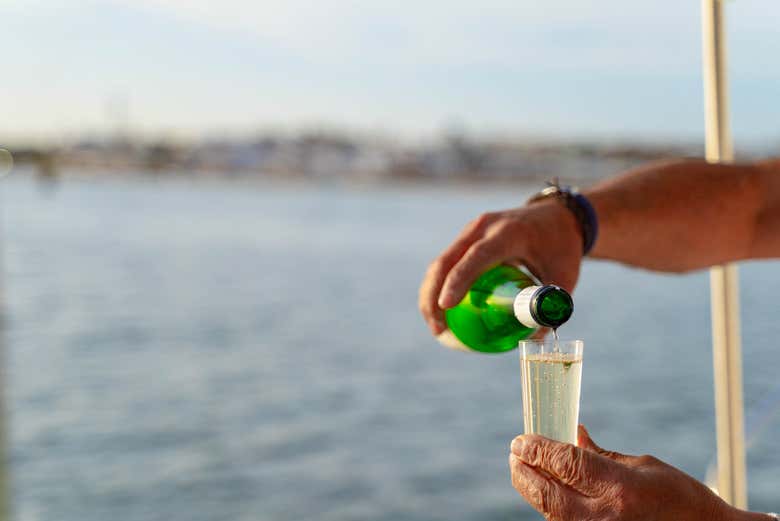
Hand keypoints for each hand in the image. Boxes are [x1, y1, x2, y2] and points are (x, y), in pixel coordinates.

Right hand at [418, 200, 582, 334]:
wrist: (558, 216)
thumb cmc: (562, 247)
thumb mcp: (565, 276)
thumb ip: (551, 306)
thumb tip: (534, 340)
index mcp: (508, 232)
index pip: (476, 256)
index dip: (458, 280)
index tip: (446, 306)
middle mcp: (483, 227)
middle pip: (446, 261)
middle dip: (433, 296)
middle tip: (439, 329)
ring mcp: (471, 231)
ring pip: (439, 263)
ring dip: (430, 294)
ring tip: (437, 327)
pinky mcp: (466, 239)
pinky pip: (445, 263)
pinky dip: (438, 287)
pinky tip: (440, 311)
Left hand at [508, 425, 762, 520]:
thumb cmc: (679, 496)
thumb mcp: (642, 465)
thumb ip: (599, 454)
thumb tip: (571, 433)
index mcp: (619, 488)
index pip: (565, 463)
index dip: (537, 449)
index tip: (520, 439)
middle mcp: (604, 516)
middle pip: (546, 492)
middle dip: (524, 470)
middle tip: (515, 454)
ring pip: (549, 511)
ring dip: (532, 488)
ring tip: (523, 468)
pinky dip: (550, 505)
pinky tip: (545, 490)